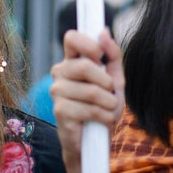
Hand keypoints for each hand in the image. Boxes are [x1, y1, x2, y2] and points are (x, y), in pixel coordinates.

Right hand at [50, 28, 124, 169]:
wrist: (95, 141)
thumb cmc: (104, 106)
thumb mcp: (114, 78)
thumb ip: (112, 54)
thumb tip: (104, 31)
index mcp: (72, 60)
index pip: (71, 38)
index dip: (88, 43)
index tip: (100, 55)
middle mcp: (60, 73)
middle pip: (84, 66)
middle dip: (106, 81)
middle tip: (112, 91)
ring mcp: (57, 92)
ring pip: (91, 91)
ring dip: (109, 102)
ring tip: (109, 109)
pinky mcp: (60, 111)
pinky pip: (90, 109)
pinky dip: (105, 116)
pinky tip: (103, 120)